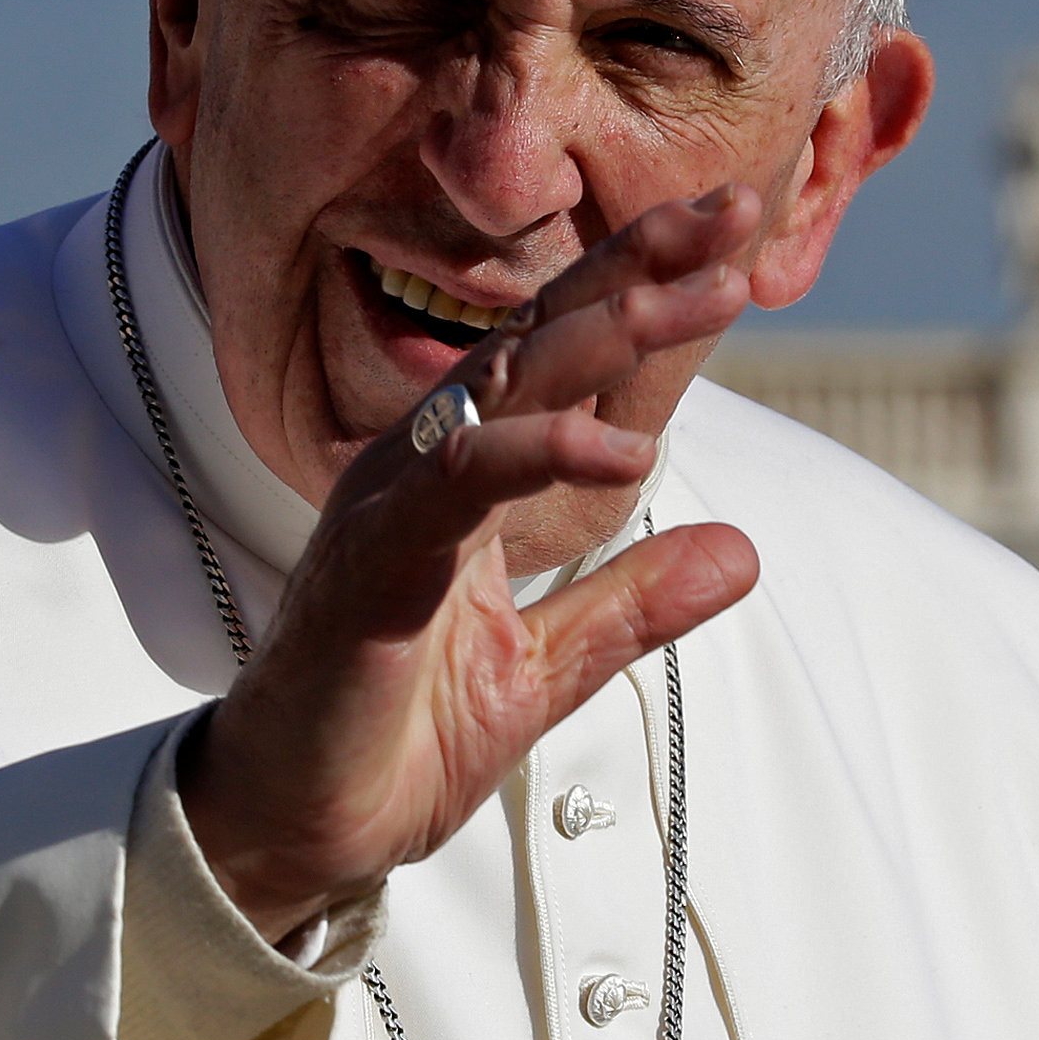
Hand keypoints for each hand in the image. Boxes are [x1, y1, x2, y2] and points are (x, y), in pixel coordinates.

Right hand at [179, 186, 764, 941]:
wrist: (296, 827)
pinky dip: (541, 455)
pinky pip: (460, 486)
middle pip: (542, 336)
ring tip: (707, 296)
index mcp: (462, 476)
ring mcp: (392, 505)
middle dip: (641, 269)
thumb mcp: (547, 670)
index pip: (562, 357)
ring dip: (610, 332)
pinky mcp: (372, 563)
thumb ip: (634, 605)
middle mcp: (422, 467)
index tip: (735, 237)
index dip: (643, 288)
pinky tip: (620, 452)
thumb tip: (742, 550)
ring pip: (507, 387)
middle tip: (736, 212)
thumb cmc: (395, 737)